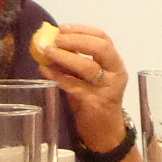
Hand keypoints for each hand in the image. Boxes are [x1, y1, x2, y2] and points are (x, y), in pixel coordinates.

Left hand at [34, 24, 131, 148]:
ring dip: (66, 57)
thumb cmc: (94, 101)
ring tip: (47, 52)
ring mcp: (107, 89)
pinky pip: (75, 86)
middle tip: (56, 39)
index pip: (103, 38)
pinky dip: (59, 77)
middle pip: (101, 48)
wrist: (105, 133)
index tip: (63, 28)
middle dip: (77, 40)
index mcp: (114, 63)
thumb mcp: (87, 78)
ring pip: (88, 67)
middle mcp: (116, 73)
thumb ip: (74, 61)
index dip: (82, 30)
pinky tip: (45, 71)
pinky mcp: (96, 103)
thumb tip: (49, 43)